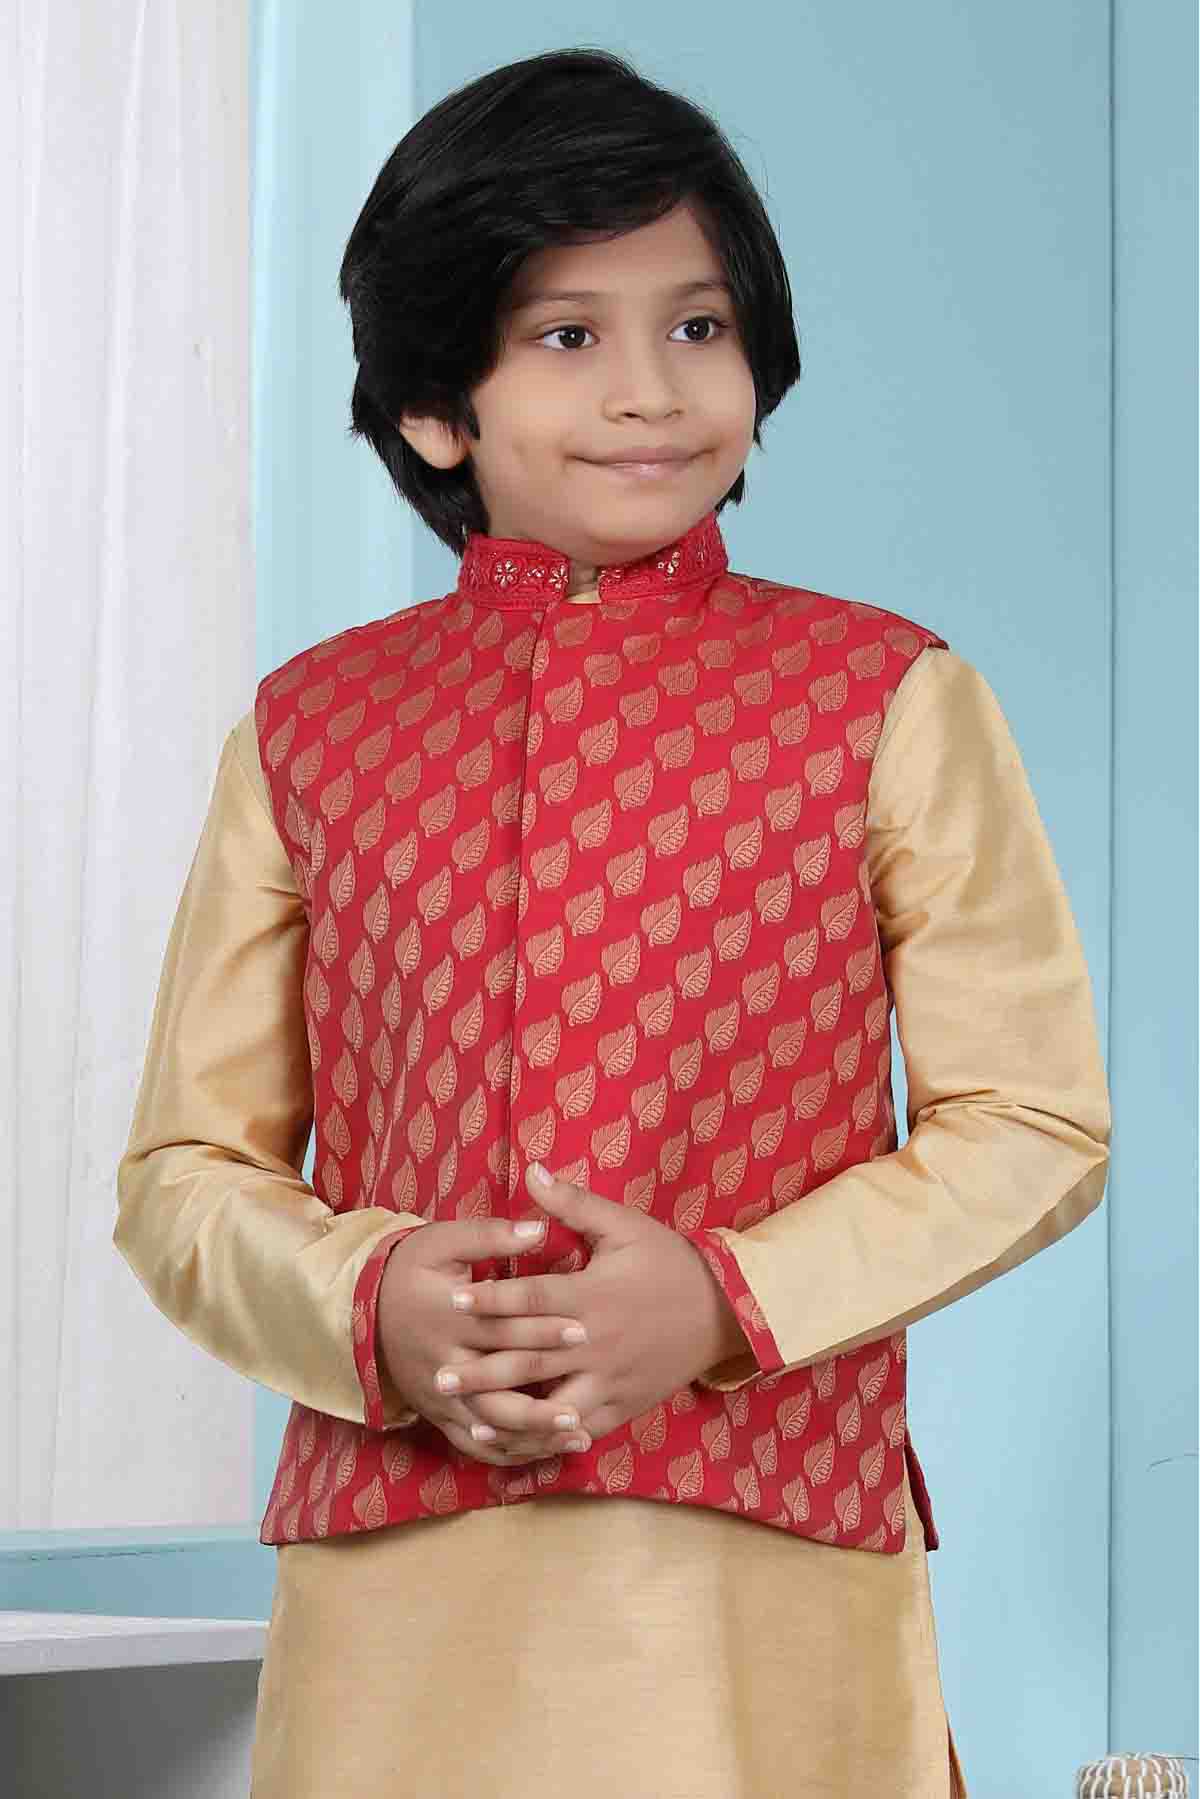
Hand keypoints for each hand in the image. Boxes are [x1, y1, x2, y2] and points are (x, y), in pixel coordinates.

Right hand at [376, 1215, 593, 1466]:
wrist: (362, 1309)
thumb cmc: (411, 1269)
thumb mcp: (442, 1242)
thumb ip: (491, 1235)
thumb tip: (539, 1228)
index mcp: (447, 1317)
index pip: (501, 1327)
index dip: (542, 1329)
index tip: (584, 1330)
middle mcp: (442, 1362)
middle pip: (499, 1384)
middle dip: (544, 1392)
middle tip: (589, 1394)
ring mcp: (439, 1396)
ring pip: (490, 1424)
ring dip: (534, 1433)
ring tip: (578, 1434)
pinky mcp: (438, 1415)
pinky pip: (474, 1445)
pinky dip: (510, 1453)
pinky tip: (546, 1452)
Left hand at [435, 1163, 752, 1448]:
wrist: (726, 1311)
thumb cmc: (670, 1262)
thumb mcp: (626, 1226)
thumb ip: (574, 1204)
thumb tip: (532, 1171)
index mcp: (592, 1297)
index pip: (531, 1299)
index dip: (490, 1299)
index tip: (453, 1300)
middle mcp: (595, 1344)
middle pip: (529, 1360)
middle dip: (482, 1369)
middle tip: (440, 1374)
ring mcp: (609, 1380)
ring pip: (551, 1407)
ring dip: (509, 1417)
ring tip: (470, 1420)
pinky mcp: (622, 1405)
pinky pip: (579, 1428)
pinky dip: (547, 1439)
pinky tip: (518, 1444)